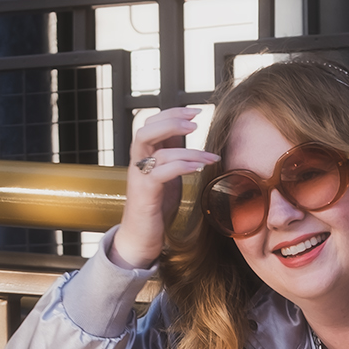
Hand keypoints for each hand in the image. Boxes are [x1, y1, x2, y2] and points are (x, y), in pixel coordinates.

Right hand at [112, 106, 216, 268]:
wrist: (140, 237)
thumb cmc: (156, 205)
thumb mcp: (168, 174)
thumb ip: (174, 154)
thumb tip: (188, 134)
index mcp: (145, 154)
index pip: (153, 122)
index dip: (173, 112)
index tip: (197, 111)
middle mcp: (138, 162)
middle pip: (146, 129)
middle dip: (171, 121)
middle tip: (195, 122)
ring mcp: (139, 178)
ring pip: (156, 151)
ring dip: (188, 150)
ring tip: (210, 156)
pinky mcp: (144, 194)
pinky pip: (160, 173)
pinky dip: (181, 167)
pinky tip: (198, 168)